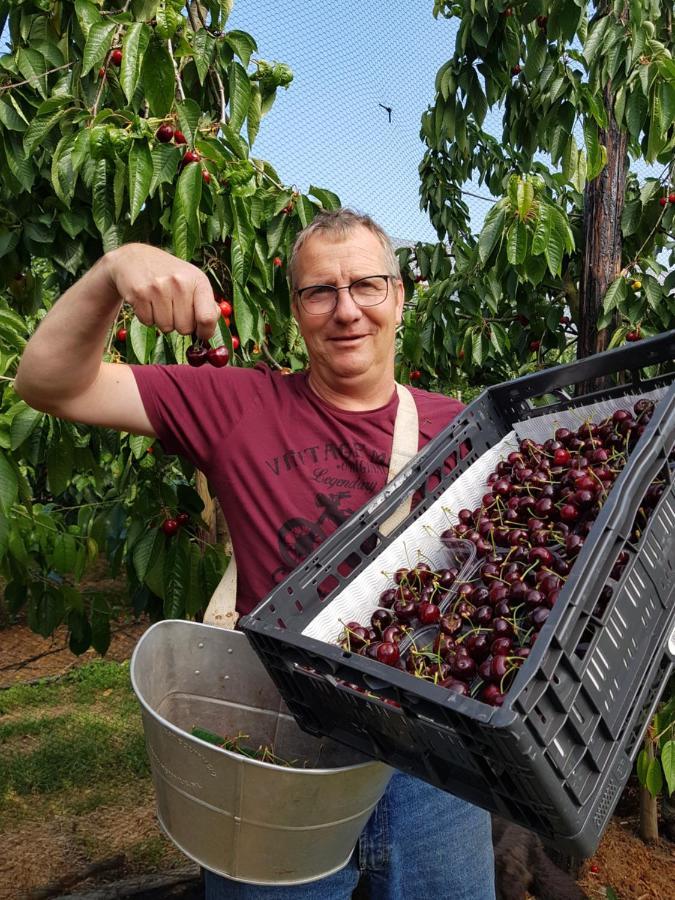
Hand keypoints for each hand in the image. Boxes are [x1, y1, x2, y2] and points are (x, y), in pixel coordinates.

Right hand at [103, 244, 219, 339]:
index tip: (201, 334)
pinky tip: (148, 302)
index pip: (207, 318)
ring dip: (163, 322)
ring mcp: (158, 287)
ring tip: (160, 303)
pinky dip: (147, 317)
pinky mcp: (139, 293)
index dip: (205, 332)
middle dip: (180, 325)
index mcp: (198, 280)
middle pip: (185, 328)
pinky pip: (148, 322)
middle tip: (174, 308)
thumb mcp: (193, 281)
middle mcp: (180, 282)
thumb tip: (209, 327)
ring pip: (166, 328)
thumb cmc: (170, 274)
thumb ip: (206, 304)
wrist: (135, 257)